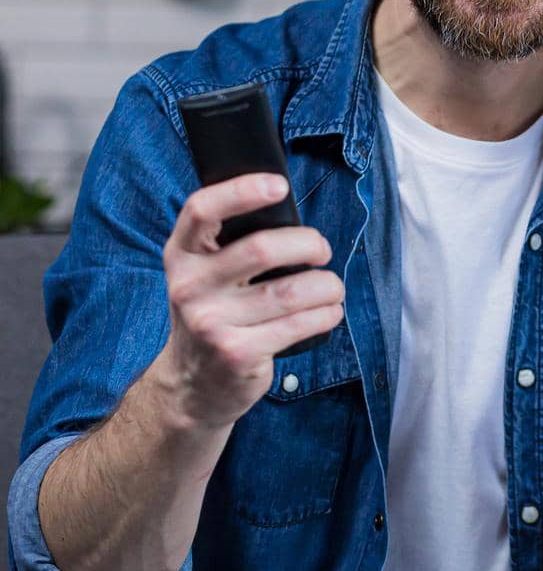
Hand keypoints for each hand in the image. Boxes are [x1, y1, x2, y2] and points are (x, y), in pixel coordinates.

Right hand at [156, 173, 344, 430]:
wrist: (193, 385)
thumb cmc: (214, 314)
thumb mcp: (206, 275)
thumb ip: (231, 243)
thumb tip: (289, 207)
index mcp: (182, 256)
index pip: (201, 210)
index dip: (241, 190)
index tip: (279, 185)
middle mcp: (190, 287)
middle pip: (263, 248)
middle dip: (309, 244)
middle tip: (321, 251)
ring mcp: (211, 323)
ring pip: (293, 290)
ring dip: (328, 284)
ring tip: (332, 288)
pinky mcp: (238, 353)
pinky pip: (301, 323)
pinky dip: (328, 313)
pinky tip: (328, 311)